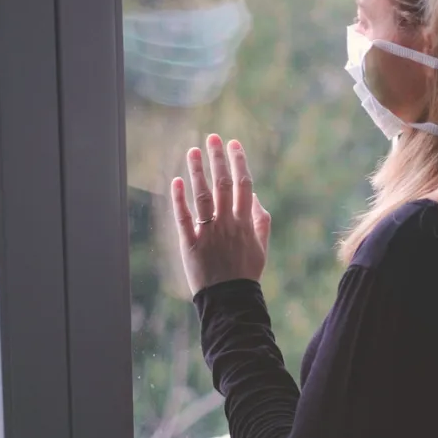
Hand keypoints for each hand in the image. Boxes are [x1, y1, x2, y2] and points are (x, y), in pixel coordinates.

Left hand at [171, 134, 270, 295]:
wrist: (230, 300)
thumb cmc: (246, 273)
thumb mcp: (261, 247)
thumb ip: (261, 221)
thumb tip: (254, 196)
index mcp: (245, 223)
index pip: (244, 185)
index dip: (239, 162)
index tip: (234, 144)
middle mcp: (227, 224)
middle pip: (223, 185)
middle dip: (218, 158)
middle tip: (212, 137)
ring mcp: (208, 233)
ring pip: (202, 196)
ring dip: (197, 171)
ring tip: (192, 150)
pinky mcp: (191, 245)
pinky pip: (184, 218)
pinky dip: (179, 199)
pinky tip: (176, 180)